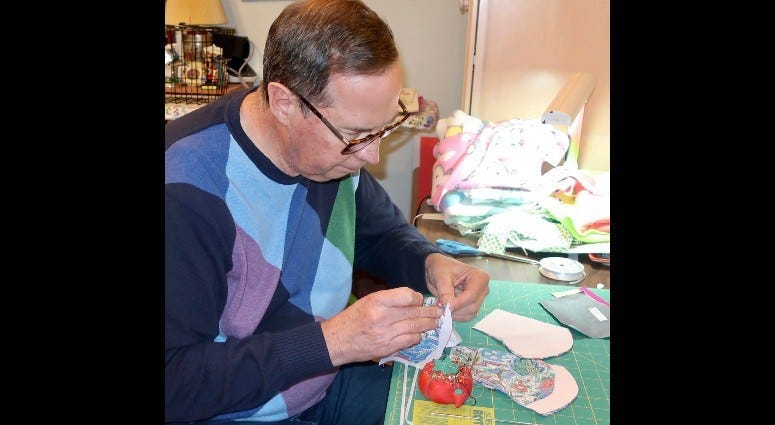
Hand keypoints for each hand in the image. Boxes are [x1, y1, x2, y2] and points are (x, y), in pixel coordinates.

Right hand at [321, 287, 442, 366]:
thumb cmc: (352, 318)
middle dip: (429, 312)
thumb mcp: (367, 301)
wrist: (337, 341)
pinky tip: (420, 334)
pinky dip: (417, 336)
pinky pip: (408, 340)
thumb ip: (389, 300)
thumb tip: (412, 300)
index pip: (406, 296)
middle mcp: (382, 317)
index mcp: (377, 301)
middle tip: (440, 312)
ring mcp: (385, 334)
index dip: (417, 298)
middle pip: (414, 313)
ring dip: (428, 325)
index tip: (420, 300)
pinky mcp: (387, 348)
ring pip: (414, 327)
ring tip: (436, 323)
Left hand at [424, 253, 489, 321]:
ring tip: (442, 305)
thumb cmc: (442, 268)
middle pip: (472, 306)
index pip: (472, 295)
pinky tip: (447, 308)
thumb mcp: (441, 277)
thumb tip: (447, 305)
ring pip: (470, 314)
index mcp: (479, 277)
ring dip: (454, 313)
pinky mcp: (473, 305)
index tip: (444, 306)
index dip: (458, 303)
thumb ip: (445, 291)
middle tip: (440, 306)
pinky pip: (466, 316)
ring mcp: (479, 298)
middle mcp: (482, 289)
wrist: (439, 269)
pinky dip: (455, 315)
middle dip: (455, 309)